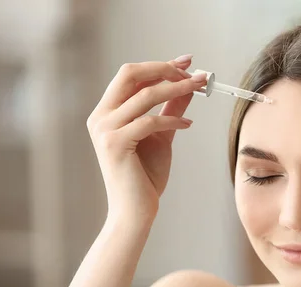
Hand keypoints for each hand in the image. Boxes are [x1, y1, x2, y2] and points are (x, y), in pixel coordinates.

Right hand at [86, 55, 207, 222]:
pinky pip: (149, 121)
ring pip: (144, 96)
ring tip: (200, 89)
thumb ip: (170, 110)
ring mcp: (104, 130)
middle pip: (131, 74)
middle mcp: (99, 117)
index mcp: (106, 112)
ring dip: (176, 89)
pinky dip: (173, 120)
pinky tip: (188, 125)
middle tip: (193, 73)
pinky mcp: (114, 144)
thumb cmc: (145, 176)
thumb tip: (189, 86)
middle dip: (165, 69)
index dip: (160, 65)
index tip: (187, 61)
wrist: (135, 210)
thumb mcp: (161, 136)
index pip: (131, 75)